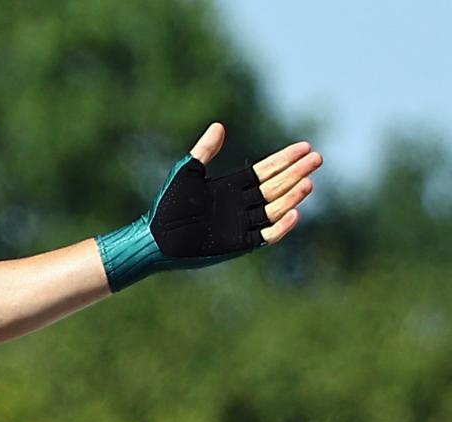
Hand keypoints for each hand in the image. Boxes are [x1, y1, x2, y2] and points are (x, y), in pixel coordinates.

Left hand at [97, 124, 322, 290]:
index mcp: (231, 186)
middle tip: (317, 158)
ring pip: (276, 208)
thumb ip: (204, 151)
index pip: (266, 170)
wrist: (155, 238)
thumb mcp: (186, 172)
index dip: (285, 159)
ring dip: (293, 196)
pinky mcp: (238, 243)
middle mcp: (240, 204)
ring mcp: (242, 224)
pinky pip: (266, 235)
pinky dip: (281, 226)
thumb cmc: (166, 206)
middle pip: (276, 186)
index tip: (305, 147)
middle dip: (297, 172)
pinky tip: (295, 212)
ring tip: (308, 182)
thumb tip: (218, 126)